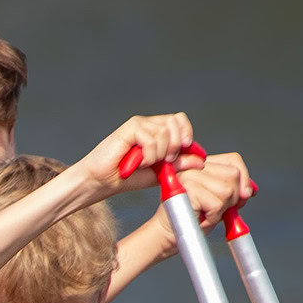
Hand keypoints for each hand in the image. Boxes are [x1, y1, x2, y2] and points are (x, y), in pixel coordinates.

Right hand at [78, 113, 197, 196]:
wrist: (102, 181)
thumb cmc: (127, 178)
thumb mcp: (159, 173)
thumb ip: (178, 165)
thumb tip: (200, 160)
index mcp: (157, 131)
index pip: (179, 121)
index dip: (186, 133)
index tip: (185, 150)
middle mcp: (149, 124)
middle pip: (175, 121)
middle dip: (175, 144)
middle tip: (165, 160)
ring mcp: (139, 125)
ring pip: (164, 132)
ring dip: (160, 153)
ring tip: (146, 164)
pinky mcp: (129, 128)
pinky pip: (151, 138)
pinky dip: (149, 154)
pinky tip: (139, 162)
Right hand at [175, 148, 254, 230]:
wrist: (166, 237)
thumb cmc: (190, 221)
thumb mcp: (216, 203)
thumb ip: (232, 192)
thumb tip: (251, 189)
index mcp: (200, 164)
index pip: (234, 160)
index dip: (244, 178)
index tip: (243, 196)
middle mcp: (194, 165)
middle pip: (234, 174)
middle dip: (234, 196)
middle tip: (217, 209)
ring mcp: (190, 175)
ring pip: (228, 190)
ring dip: (222, 208)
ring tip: (206, 214)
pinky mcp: (189, 188)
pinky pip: (218, 204)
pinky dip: (213, 217)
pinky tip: (200, 219)